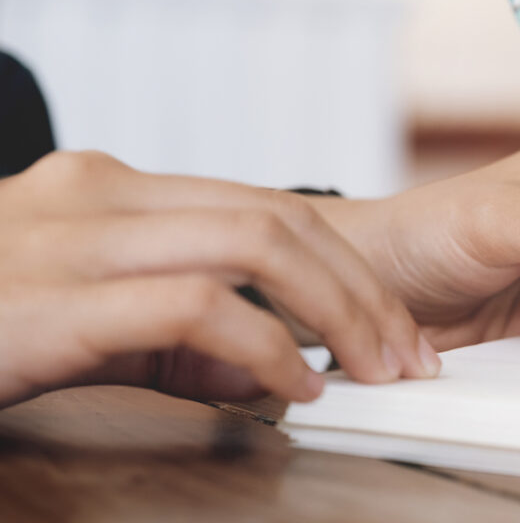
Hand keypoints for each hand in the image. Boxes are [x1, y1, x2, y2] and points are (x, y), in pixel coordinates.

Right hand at [0, 151, 440, 408]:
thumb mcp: (89, 323)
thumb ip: (174, 333)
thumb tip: (267, 365)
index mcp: (113, 193)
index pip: (266, 206)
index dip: (345, 266)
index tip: (388, 323)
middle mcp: (99, 197)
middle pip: (280, 217)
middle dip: (363, 289)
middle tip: (405, 351)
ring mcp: (74, 239)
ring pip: (256, 245)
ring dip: (337, 312)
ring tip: (371, 368)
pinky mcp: (54, 298)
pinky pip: (197, 307)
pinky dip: (265, 347)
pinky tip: (292, 387)